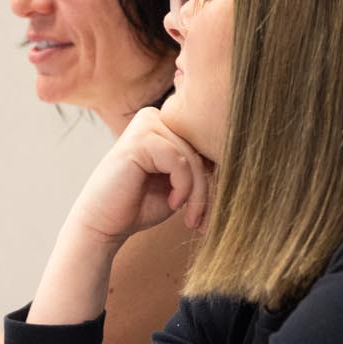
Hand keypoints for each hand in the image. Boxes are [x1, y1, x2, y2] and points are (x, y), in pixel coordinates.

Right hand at [65, 106, 215, 248]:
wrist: (103, 226)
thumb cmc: (139, 206)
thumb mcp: (179, 184)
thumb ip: (199, 166)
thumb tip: (239, 156)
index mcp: (163, 124)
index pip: (203, 143)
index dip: (213, 176)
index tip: (210, 211)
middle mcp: (154, 117)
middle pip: (200, 149)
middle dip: (207, 189)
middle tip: (201, 220)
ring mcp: (145, 125)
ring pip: (193, 157)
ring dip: (197, 193)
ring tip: (189, 216)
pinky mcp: (139, 140)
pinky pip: (179, 160)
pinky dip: (182, 187)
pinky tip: (173, 204)